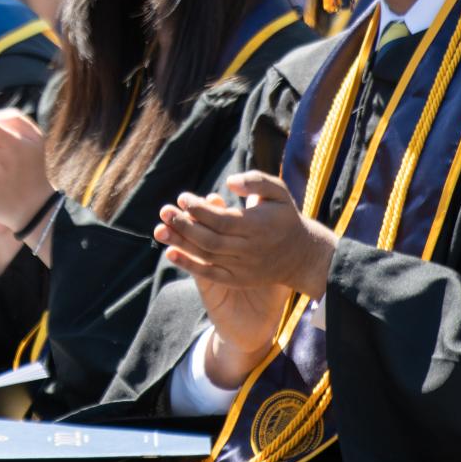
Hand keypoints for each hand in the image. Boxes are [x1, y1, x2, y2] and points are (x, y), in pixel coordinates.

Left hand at [156, 172, 335, 299]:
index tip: (182, 198)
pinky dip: (188, 265)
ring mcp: (243, 267)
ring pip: (206, 255)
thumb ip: (256, 182)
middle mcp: (249, 249)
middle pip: (210, 238)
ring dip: (180, 243)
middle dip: (184, 225)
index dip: (199, 210)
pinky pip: (209, 274)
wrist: (300, 255)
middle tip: (164, 211)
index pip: (221, 219)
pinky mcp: (237, 279)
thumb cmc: (285, 217)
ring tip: (159, 229)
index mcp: (257, 226)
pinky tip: (170, 253)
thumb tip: (230, 182)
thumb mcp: (278, 192)